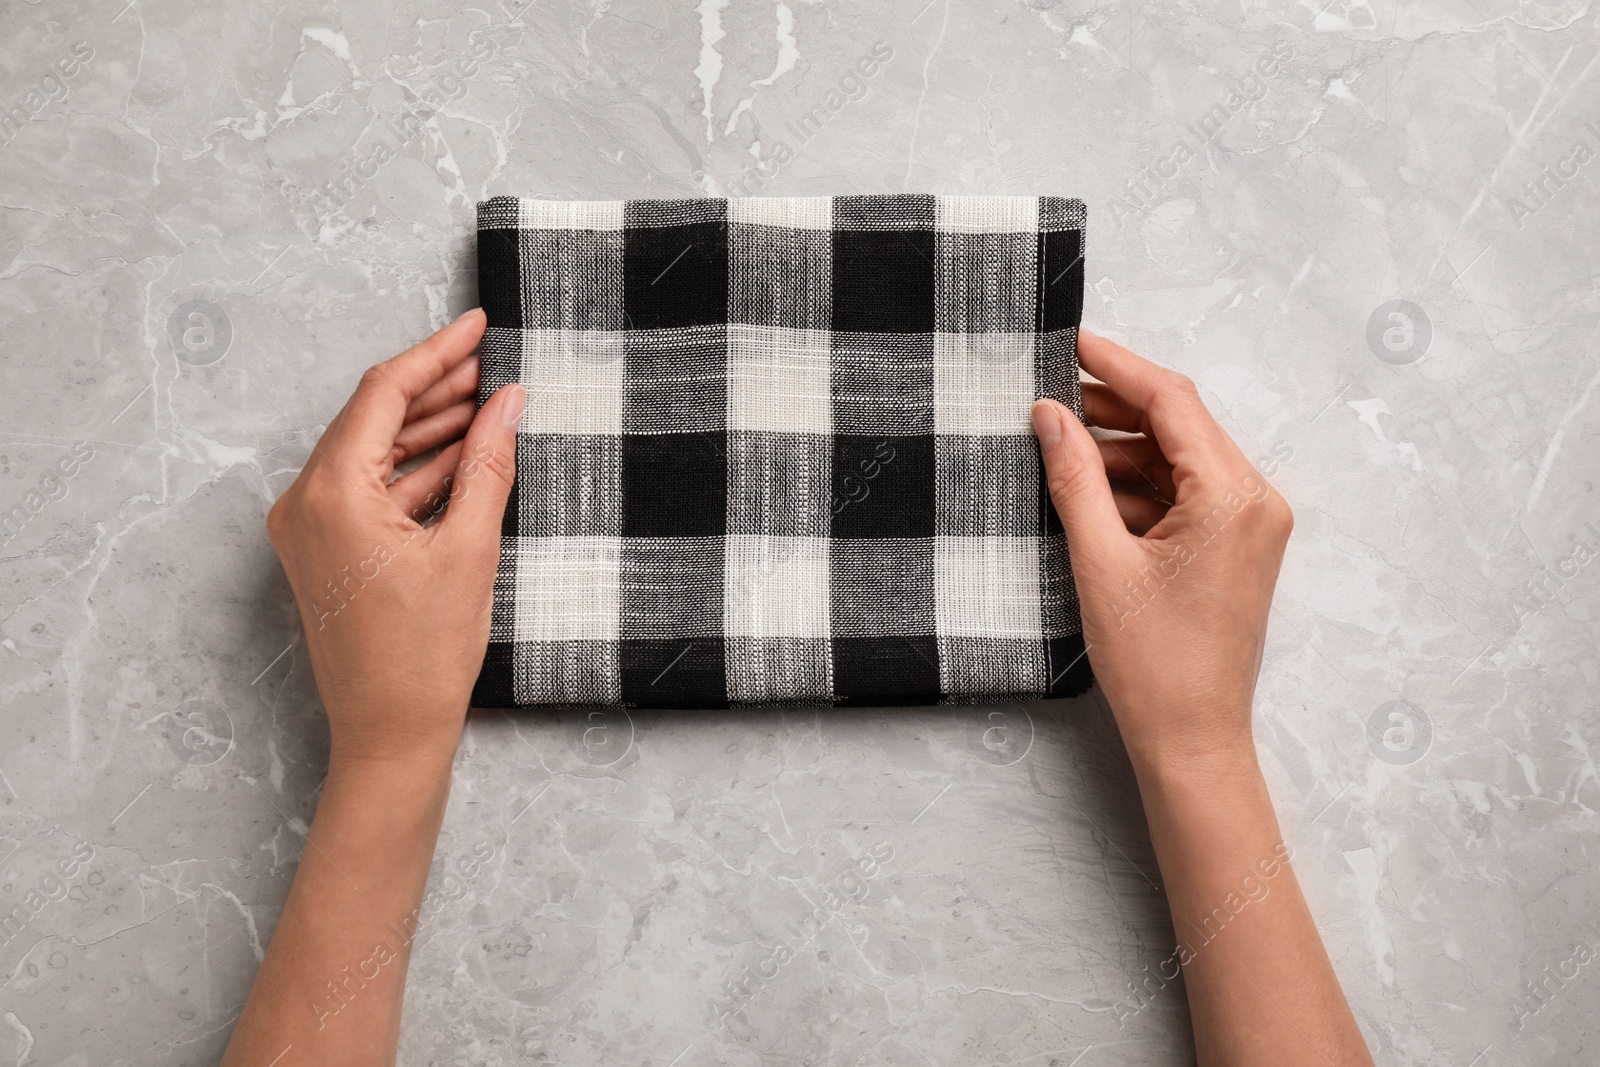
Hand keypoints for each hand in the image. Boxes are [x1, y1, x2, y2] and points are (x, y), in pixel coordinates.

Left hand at [266, 308, 523, 769]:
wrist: (390, 736)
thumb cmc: (423, 658)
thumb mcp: (470, 550)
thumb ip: (487, 464)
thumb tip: (507, 404)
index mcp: (331, 493)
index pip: (383, 393)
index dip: (435, 353)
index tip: (476, 326)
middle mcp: (305, 502)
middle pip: (374, 417)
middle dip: (435, 387)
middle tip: (493, 363)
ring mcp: (310, 528)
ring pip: (373, 452)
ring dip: (428, 427)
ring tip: (487, 403)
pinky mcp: (325, 551)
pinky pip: (370, 489)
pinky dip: (414, 470)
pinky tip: (461, 454)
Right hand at [1032, 330, 1292, 775]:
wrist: (1192, 741)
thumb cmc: (1154, 666)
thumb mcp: (1100, 561)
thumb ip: (1074, 478)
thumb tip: (1050, 415)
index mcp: (1233, 496)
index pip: (1173, 403)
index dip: (1117, 366)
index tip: (1071, 342)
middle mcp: (1254, 501)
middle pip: (1179, 426)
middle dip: (1114, 409)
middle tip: (1049, 395)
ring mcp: (1249, 525)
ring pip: (1177, 460)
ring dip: (1121, 451)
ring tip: (1056, 444)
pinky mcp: (1234, 548)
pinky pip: (1183, 495)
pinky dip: (1137, 488)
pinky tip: (1085, 489)